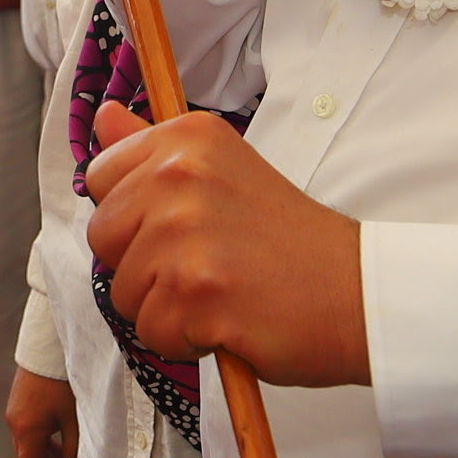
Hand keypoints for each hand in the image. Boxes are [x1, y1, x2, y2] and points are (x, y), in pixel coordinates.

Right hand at [7, 368, 79, 457]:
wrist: (46, 345)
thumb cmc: (62, 379)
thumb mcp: (73, 417)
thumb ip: (74, 450)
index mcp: (27, 433)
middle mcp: (17, 428)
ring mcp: (16, 417)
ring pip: (31, 453)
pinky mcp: (21, 408)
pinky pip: (30, 439)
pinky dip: (45, 452)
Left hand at [81, 103, 369, 388]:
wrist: (357, 293)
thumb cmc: (288, 242)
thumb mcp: (220, 172)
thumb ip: (153, 148)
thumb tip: (103, 117)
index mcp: (187, 138)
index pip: (100, 177)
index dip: (133, 215)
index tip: (183, 223)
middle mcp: (182, 175)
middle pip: (103, 237)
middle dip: (143, 265)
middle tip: (206, 264)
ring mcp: (188, 233)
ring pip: (123, 292)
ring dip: (166, 308)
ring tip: (222, 292)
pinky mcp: (197, 292)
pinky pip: (152, 332)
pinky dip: (185, 340)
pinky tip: (229, 320)